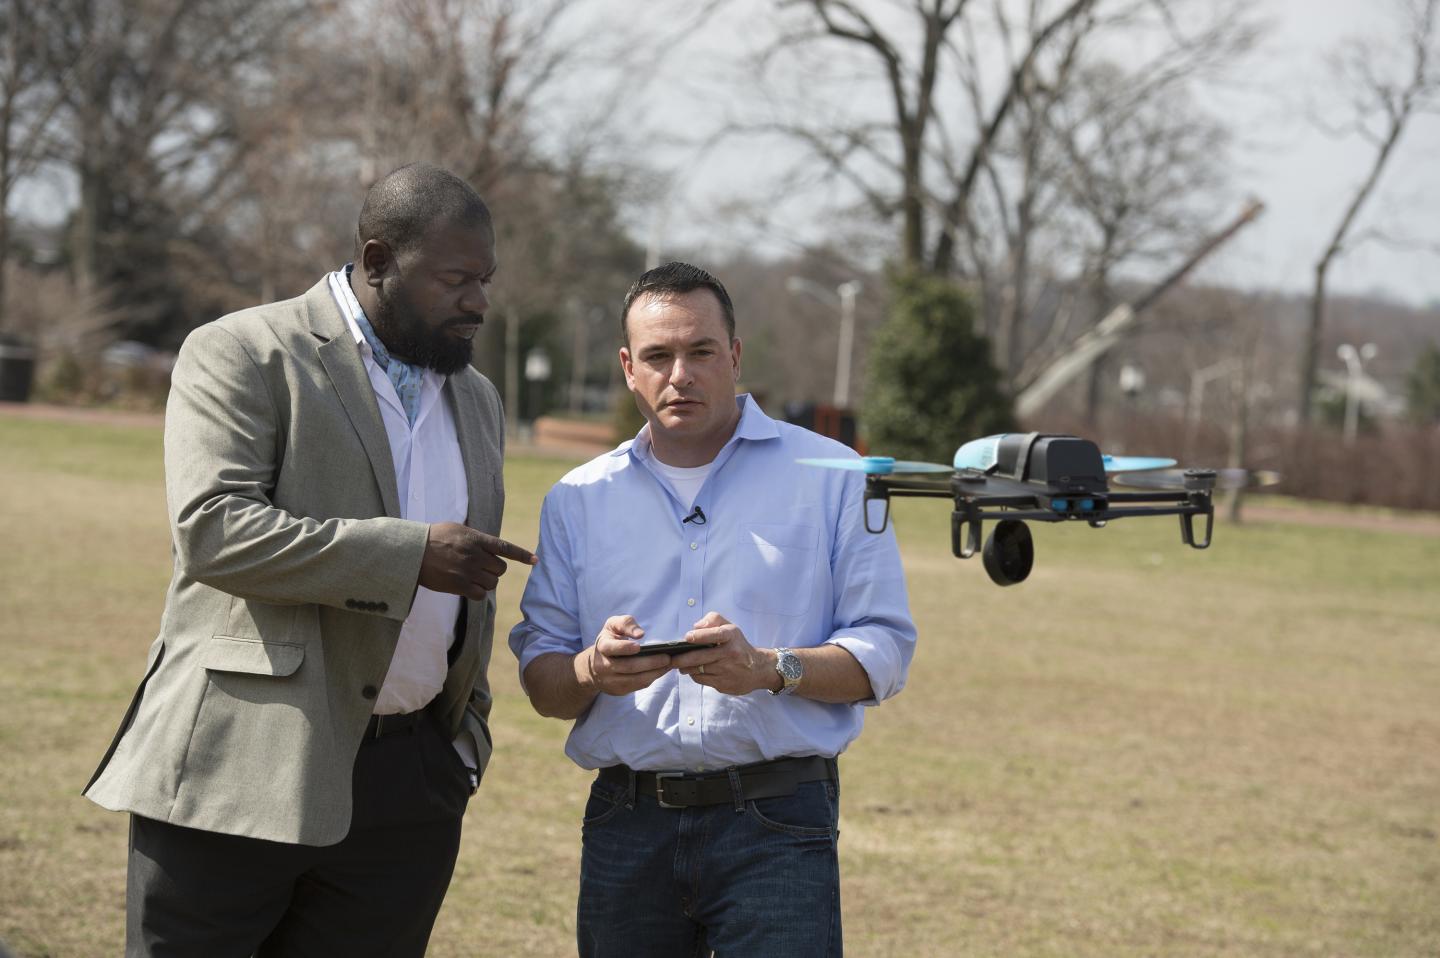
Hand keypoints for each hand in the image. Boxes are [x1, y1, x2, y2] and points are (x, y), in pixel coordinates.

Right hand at [418, 522, 536, 599]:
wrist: (412, 551)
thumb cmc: (433, 538)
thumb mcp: (457, 529)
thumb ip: (475, 538)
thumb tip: (490, 546)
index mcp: (475, 539)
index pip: (505, 548)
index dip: (522, 555)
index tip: (535, 560)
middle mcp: (474, 555)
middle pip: (500, 569)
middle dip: (494, 570)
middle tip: (482, 568)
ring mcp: (467, 571)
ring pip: (492, 583)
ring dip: (487, 582)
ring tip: (473, 577)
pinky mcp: (459, 585)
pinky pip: (480, 594)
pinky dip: (478, 592)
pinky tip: (469, 588)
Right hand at [576, 615, 673, 696]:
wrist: (594, 665)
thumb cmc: (610, 640)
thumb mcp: (613, 625)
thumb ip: (626, 623)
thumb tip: (640, 634)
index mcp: (602, 647)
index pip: (611, 648)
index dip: (624, 648)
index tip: (639, 646)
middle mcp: (604, 666)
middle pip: (628, 666)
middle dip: (650, 662)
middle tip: (667, 657)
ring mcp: (611, 681)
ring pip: (635, 679)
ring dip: (654, 673)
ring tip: (669, 664)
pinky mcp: (618, 690)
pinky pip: (637, 686)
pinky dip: (651, 678)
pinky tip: (662, 670)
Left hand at [672, 612, 778, 695]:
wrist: (758, 669)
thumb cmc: (738, 645)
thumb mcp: (730, 627)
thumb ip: (713, 620)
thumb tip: (696, 626)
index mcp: (731, 637)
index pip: (715, 634)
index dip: (700, 636)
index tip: (687, 637)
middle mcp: (730, 653)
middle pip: (701, 657)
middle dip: (682, 658)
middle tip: (671, 659)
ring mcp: (727, 670)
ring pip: (698, 669)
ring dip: (686, 667)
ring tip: (679, 664)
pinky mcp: (724, 683)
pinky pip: (702, 679)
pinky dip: (694, 675)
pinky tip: (693, 671)